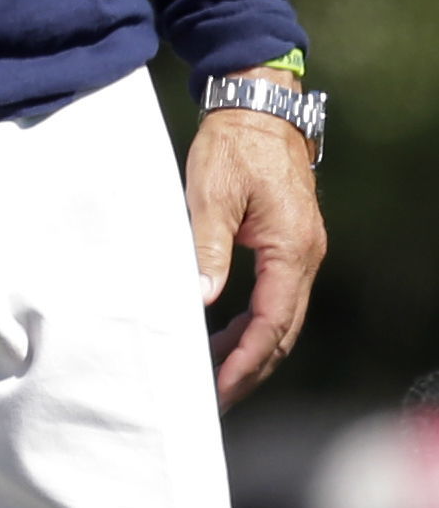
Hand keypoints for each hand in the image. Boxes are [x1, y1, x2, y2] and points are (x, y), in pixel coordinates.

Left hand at [187, 90, 325, 409]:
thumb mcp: (212, 195)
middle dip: (250, 368)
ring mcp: (302, 252)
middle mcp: (305, 257)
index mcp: (291, 249)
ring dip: (252, 348)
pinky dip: (254, 323)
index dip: (245, 360)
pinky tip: (227, 333)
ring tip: (215, 374)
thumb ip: (208, 248)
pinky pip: (278, 298)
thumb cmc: (232, 147)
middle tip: (215, 399)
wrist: (256, 108)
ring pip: (282, 318)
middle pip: (283, 332)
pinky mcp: (290, 245)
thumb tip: (201, 300)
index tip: (219, 388)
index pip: (272, 324)